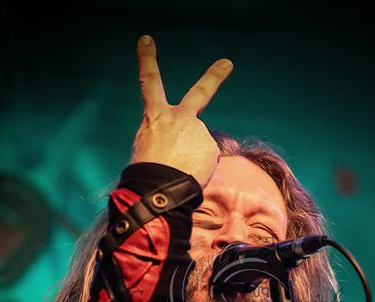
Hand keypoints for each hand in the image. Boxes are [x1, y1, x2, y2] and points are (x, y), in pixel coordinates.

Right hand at [130, 35, 232, 187]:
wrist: (158, 189)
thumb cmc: (147, 173)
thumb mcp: (148, 147)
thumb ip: (167, 138)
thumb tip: (187, 148)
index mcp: (155, 116)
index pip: (149, 82)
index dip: (147, 59)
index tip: (146, 40)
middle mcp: (180, 117)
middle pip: (200, 92)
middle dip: (214, 76)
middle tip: (227, 63)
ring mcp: (198, 131)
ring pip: (200, 146)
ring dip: (194, 158)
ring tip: (180, 171)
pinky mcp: (211, 147)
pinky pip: (208, 159)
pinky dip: (202, 168)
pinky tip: (191, 175)